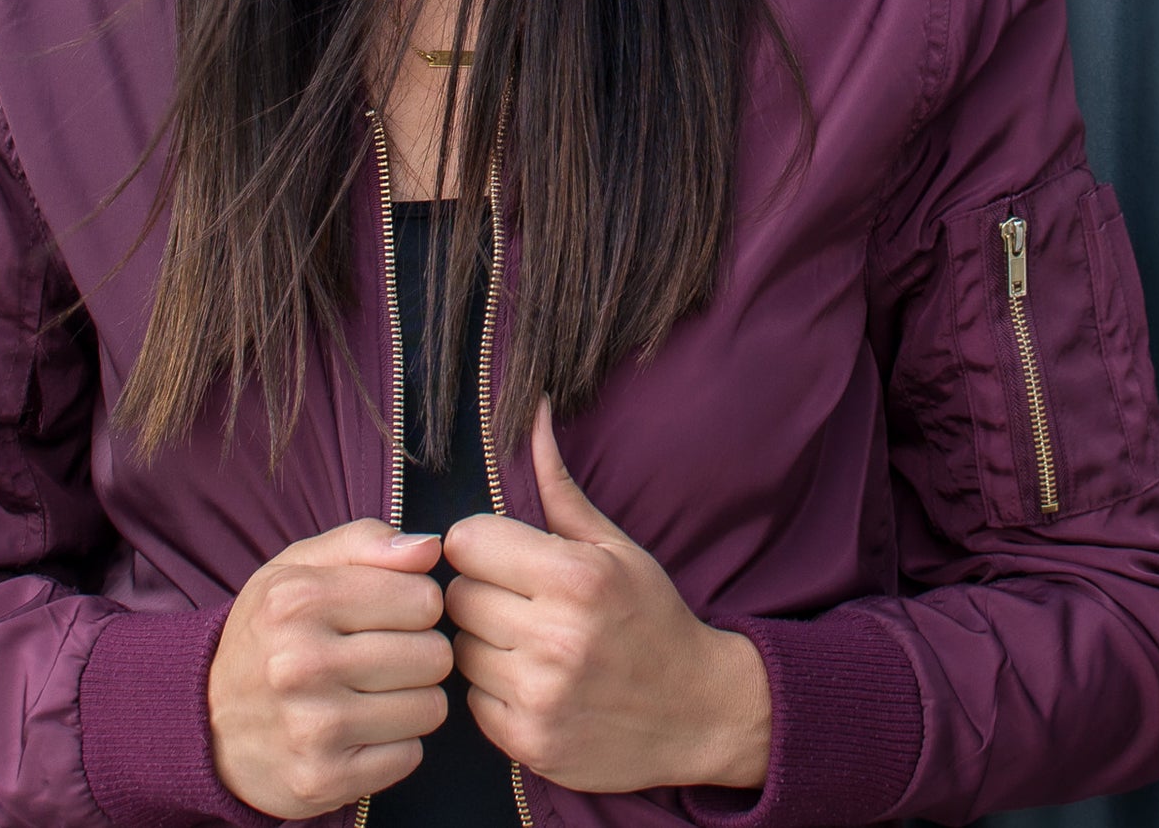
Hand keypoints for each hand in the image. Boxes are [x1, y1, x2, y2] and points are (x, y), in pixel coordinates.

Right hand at [208, 518, 452, 817]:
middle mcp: (302, 662)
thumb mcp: (298, 567)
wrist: (204, 722)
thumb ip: (365, 541)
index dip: (417, 605)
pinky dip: (394, 744)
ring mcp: (312, 727)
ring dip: (411, 700)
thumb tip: (430, 548)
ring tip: (371, 692)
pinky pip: (410, 756)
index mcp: (299, 599)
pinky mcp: (324, 779)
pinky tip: (360, 730)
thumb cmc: (268, 633)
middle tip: (380, 656)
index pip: (424, 600)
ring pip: (429, 708)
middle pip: (433, 655)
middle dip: (418, 653)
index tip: (389, 614)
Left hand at [442, 395, 771, 792]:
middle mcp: (556, 638)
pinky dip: (492, 689)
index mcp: (576, 578)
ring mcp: (542, 697)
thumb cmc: (651, 617)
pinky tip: (529, 679)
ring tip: (524, 639)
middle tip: (518, 599)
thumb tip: (533, 413)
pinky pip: (472, 700)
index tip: (503, 554)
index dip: (480, 544)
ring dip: (483, 642)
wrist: (699, 713)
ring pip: (459, 648)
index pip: (466, 542)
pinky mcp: (530, 744)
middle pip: (459, 596)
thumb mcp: (613, 546)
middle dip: (481, 591)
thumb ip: (559, 485)